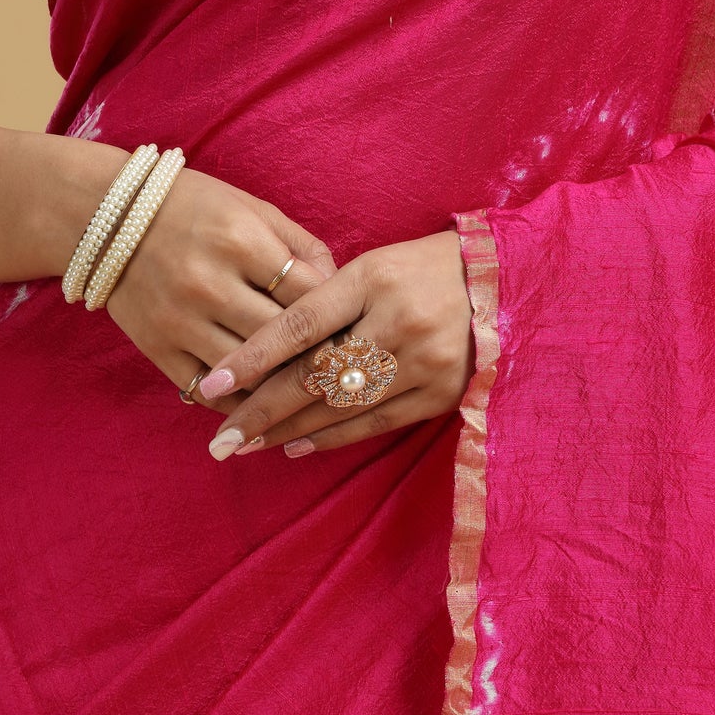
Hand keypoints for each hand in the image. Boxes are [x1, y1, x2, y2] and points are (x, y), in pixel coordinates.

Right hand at [103, 165, 333, 397]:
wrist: (107, 217)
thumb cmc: (194, 208)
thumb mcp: (253, 209)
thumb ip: (303, 246)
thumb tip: (339, 288)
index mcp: (240, 241)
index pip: (309, 293)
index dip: (339, 314)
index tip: (356, 328)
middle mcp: (209, 282)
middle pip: (283, 338)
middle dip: (319, 356)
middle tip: (346, 371)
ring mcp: (180, 319)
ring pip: (249, 373)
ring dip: (282, 387)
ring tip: (310, 393)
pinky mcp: (157, 348)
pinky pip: (208, 392)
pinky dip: (240, 403)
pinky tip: (263, 403)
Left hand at [194, 231, 473, 458]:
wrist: (503, 282)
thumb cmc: (421, 269)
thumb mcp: (372, 267)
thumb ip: (324, 301)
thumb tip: (264, 350)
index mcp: (375, 279)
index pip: (302, 322)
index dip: (254, 355)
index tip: (211, 382)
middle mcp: (399, 322)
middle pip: (317, 375)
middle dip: (262, 410)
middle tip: (219, 437)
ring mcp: (424, 363)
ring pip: (341, 407)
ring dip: (288, 430)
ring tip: (245, 444)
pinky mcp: (441, 395)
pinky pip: (375, 424)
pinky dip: (331, 438)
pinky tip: (295, 447)